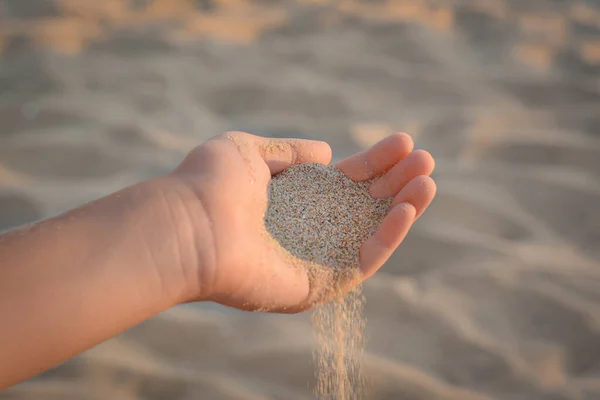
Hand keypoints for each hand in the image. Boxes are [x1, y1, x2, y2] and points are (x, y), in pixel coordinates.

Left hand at [162, 131, 435, 312]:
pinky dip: (388, 236)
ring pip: (370, 232)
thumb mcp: (249, 150)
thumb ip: (288, 151)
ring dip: (403, 207)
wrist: (188, 227)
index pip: (346, 179)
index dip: (375, 161)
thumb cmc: (210, 184)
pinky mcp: (318, 286)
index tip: (403, 142)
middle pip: (364, 203)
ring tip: (428, 180)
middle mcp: (307, 229)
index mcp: (293, 199)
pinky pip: (362, 261)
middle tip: (426, 159)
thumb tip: (326, 151)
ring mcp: (314, 258)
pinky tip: (407, 208)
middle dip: (396, 180)